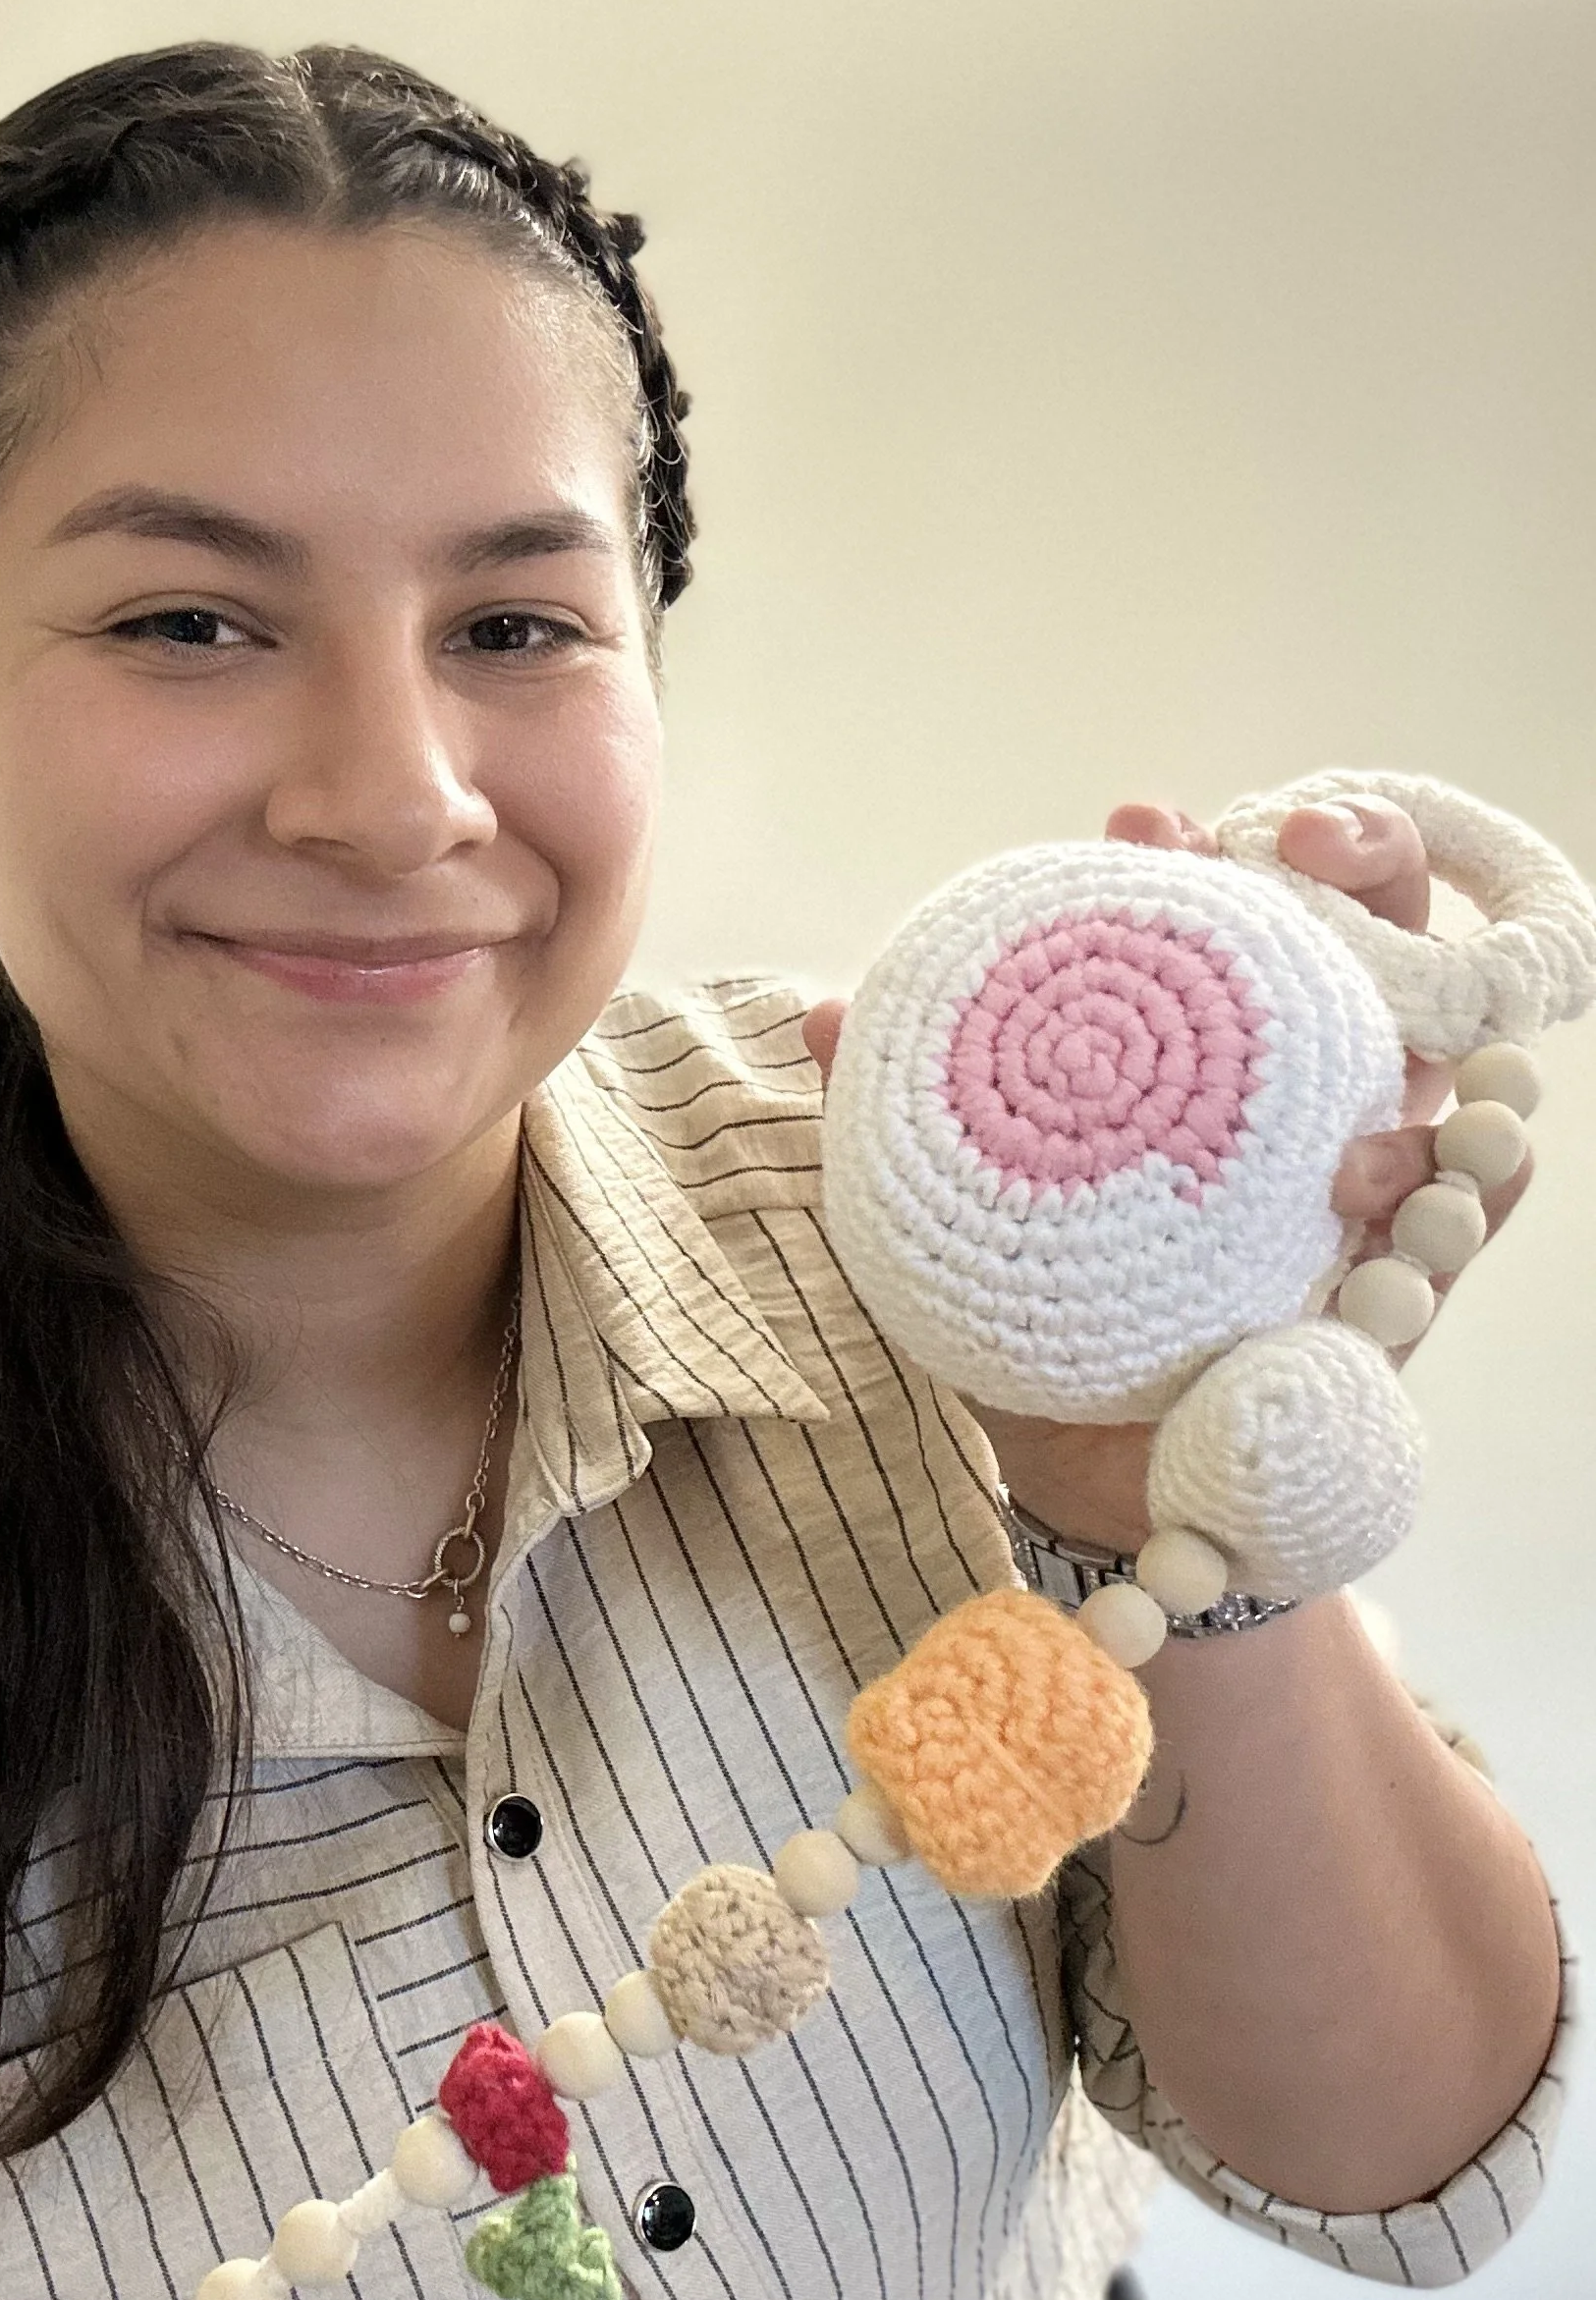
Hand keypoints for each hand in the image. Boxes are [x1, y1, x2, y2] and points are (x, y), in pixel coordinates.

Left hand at [806, 794, 1534, 1549]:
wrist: (1091, 1481)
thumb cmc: (1030, 1319)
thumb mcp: (946, 1215)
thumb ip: (889, 1115)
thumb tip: (824, 1013)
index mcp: (1199, 1052)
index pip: (1228, 905)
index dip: (1203, 841)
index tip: (1145, 818)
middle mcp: (1300, 1090)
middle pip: (1377, 927)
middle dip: (1359, 854)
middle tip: (1294, 843)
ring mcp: (1368, 1170)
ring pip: (1447, 1050)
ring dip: (1409, 1018)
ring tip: (1335, 1056)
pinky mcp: (1406, 1269)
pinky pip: (1476, 1203)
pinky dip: (1464, 1178)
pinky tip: (1393, 1178)